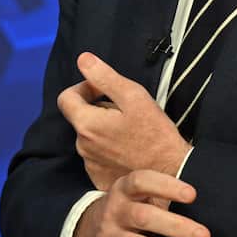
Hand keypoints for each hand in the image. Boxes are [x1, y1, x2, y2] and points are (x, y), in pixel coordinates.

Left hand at [58, 52, 191, 190]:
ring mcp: (90, 164)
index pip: (65, 98)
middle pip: (81, 117)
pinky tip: (129, 148)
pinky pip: (97, 155)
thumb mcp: (134, 97)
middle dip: (98, 108)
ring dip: (104, 128)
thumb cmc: (155, 135)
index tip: (103, 90)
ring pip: (90, 136)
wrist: (171, 174)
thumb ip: (105, 77)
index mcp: (87, 124)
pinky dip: (108, 148)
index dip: (83, 87)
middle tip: (126, 110)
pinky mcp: (99, 177)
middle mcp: (82, 146)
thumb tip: (83, 59)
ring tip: (131, 131)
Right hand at [70, 169, 210, 236]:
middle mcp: (113, 211)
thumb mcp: (138, 193)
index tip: (193, 195)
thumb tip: (208, 199)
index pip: (142, 181)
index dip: (167, 187)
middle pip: (144, 217)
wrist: (89, 228)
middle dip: (177, 227)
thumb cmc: (130, 207)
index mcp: (123, 188)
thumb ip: (164, 192)